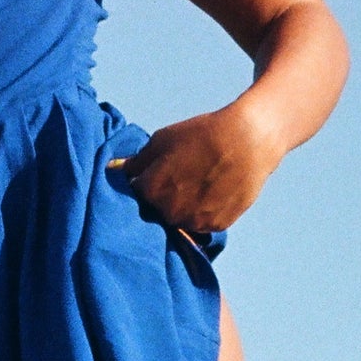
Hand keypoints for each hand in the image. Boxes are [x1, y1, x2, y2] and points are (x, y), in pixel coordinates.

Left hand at [115, 98, 282, 239]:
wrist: (248, 140)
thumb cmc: (202, 134)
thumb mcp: (163, 140)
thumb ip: (137, 161)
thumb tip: (112, 168)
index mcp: (151, 191)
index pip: (134, 196)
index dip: (143, 184)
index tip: (152, 175)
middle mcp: (170, 212)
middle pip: (156, 211)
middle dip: (161, 198)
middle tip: (179, 177)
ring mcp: (194, 222)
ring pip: (179, 219)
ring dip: (182, 207)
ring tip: (198, 182)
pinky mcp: (216, 226)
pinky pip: (202, 224)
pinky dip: (203, 212)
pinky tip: (213, 191)